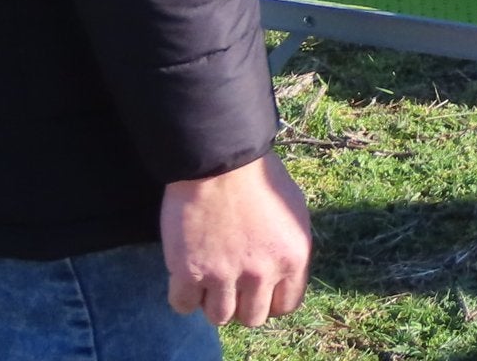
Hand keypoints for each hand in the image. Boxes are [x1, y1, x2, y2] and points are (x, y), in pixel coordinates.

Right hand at [160, 153, 310, 327]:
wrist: (219, 159)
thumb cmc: (257, 177)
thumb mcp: (292, 211)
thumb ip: (288, 248)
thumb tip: (281, 272)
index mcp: (293, 257)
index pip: (287, 305)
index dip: (271, 300)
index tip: (258, 291)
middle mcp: (262, 272)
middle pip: (252, 317)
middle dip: (242, 304)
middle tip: (231, 284)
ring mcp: (225, 275)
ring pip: (219, 317)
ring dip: (213, 301)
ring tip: (209, 278)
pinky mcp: (189, 272)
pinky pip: (183, 306)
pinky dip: (183, 295)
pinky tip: (186, 277)